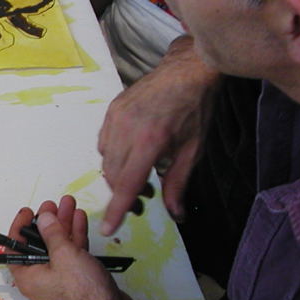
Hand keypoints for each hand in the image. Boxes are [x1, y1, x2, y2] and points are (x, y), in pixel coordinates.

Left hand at [6, 198, 133, 299]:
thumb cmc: (83, 291)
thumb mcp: (64, 256)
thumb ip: (52, 234)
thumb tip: (42, 218)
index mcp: (28, 277)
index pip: (16, 248)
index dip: (20, 227)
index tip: (28, 211)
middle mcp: (40, 278)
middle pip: (39, 245)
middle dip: (48, 222)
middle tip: (53, 204)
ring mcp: (60, 278)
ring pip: (58, 247)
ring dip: (64, 225)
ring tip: (69, 204)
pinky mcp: (77, 279)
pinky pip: (72, 254)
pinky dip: (75, 237)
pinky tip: (79, 219)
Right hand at [97, 37, 218, 234]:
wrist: (186, 70)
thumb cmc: (196, 109)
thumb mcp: (194, 149)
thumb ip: (179, 183)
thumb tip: (175, 214)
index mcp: (150, 141)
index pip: (127, 183)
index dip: (117, 209)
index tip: (107, 229)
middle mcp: (126, 130)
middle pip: (113, 175)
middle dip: (124, 192)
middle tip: (146, 196)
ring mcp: (115, 118)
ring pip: (106, 161)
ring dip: (118, 175)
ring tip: (141, 174)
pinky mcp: (111, 111)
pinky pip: (103, 143)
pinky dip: (113, 156)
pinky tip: (130, 154)